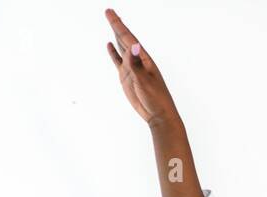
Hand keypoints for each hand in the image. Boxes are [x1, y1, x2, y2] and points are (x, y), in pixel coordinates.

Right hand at [104, 9, 178, 127]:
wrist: (158, 114)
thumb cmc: (155, 98)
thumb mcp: (144, 81)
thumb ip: (136, 64)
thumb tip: (134, 46)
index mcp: (143, 59)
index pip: (128, 38)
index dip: (118, 25)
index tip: (110, 12)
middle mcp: (137, 61)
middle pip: (124, 39)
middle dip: (116, 25)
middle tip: (108, 11)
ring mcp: (131, 68)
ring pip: (121, 48)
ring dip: (116, 35)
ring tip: (111, 22)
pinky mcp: (127, 77)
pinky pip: (118, 61)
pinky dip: (113, 52)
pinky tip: (109, 45)